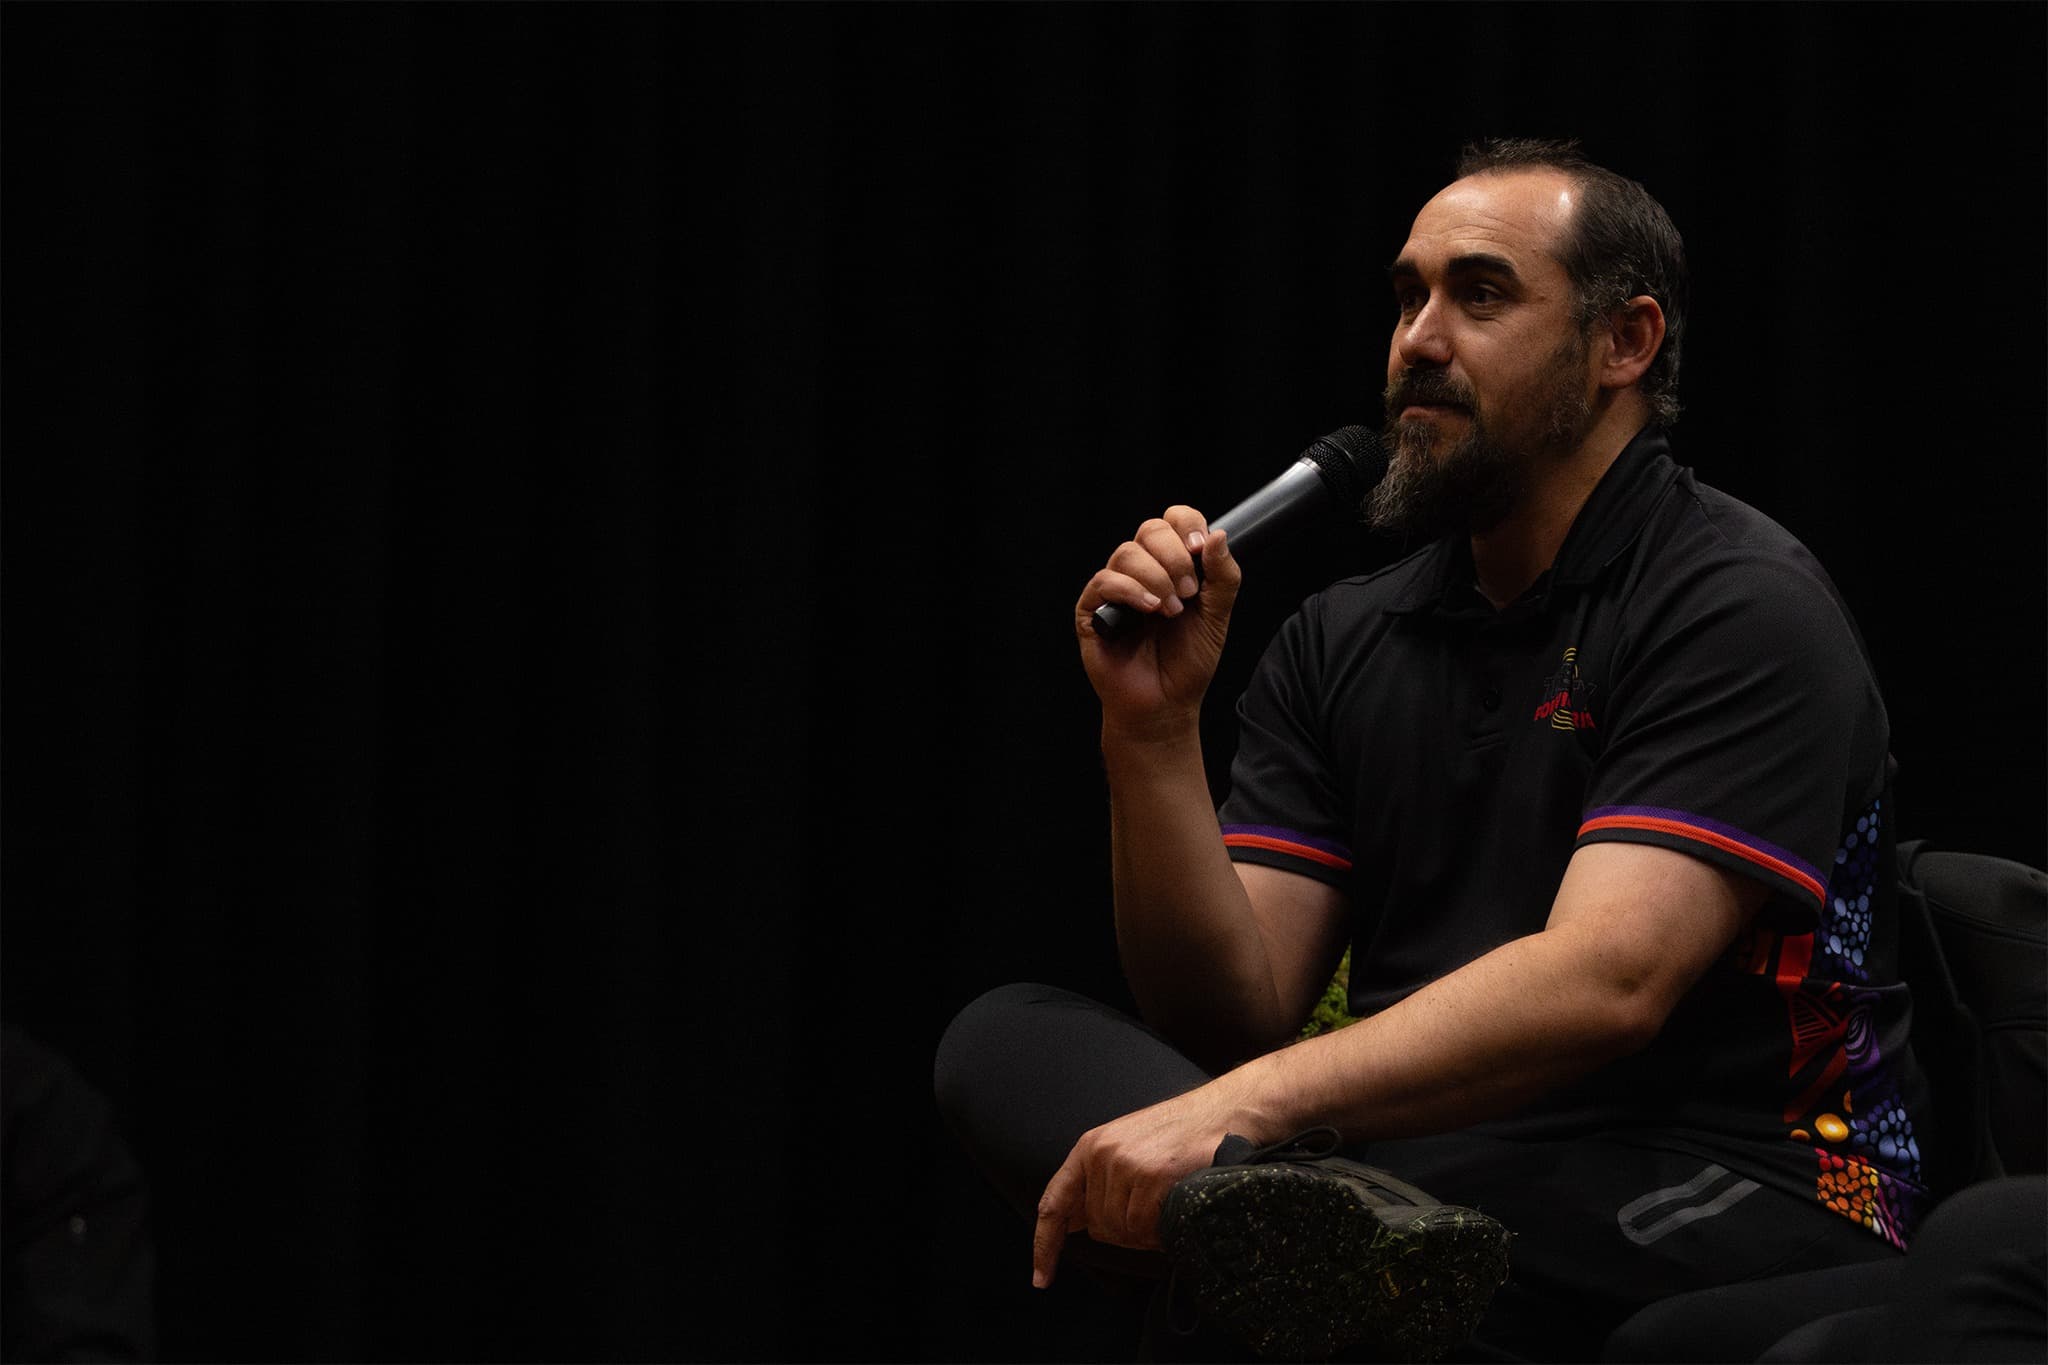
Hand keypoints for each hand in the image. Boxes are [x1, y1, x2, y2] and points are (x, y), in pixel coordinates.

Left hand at [1030, 1068, 1273, 1288]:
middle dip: (1124, 1231)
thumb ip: (1099, 1184)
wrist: (1224, 1111)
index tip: (1042, 1278)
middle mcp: (1101, 1154)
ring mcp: (1126, 1164)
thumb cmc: (1180, 1135)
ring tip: (1165, 1203)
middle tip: (1152, 1208)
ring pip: (1121, 1231)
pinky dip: (1159, 1231)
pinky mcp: (1151, 1176)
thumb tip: (1074, 1223)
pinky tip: (1173, 1207)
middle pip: (1097, 1227)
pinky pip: (1143, 1229)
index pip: (1054, 1203)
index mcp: (1089, 1147)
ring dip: (1145, 1231)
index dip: (1045, 1245)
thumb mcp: (1127, 1149)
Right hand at [1073, 506, 1241, 734]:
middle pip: (1149, 530)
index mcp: (1171, 566)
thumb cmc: (1188, 662)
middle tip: (1188, 593)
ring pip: (1127, 553)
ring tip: (1170, 611)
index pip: (1174, 522)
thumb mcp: (1217, 617)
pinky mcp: (1092, 610)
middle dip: (1174, 556)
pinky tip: (1149, 609)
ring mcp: (1115, 589)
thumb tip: (1219, 535)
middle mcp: (1142, 571)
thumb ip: (1222, 577)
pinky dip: (1130, 590)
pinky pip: (1104, 581)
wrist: (1166, 704)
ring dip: (1156, 578)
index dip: (1187, 526)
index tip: (1200, 549)